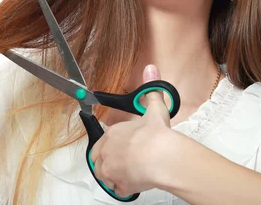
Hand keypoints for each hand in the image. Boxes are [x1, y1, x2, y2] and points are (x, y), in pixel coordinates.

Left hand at [90, 64, 172, 197]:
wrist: (162, 157)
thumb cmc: (156, 136)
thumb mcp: (154, 108)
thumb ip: (151, 90)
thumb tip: (150, 70)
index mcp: (112, 134)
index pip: (101, 143)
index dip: (109, 147)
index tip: (119, 149)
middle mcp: (107, 153)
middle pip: (98, 161)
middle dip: (108, 163)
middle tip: (123, 163)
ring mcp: (111, 170)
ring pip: (105, 177)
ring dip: (114, 176)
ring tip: (128, 174)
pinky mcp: (119, 185)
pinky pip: (117, 190)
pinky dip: (124, 189)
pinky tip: (134, 184)